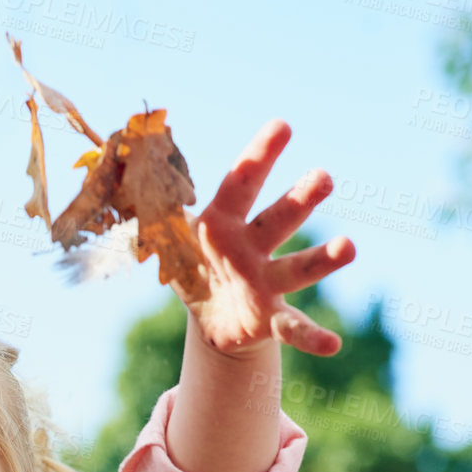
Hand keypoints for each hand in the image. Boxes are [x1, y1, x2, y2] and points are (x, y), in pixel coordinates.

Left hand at [174, 118, 355, 357]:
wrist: (210, 316)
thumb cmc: (194, 264)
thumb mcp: (167, 238)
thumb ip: (154, 208)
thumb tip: (122, 171)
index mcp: (222, 222)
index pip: (241, 183)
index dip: (259, 155)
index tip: (282, 125)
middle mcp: (252, 247)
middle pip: (278, 220)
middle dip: (300, 199)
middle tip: (324, 176)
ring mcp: (266, 282)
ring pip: (296, 269)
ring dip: (321, 259)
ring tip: (349, 247)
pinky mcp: (269, 318)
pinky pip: (294, 328)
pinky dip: (312, 337)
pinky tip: (333, 346)